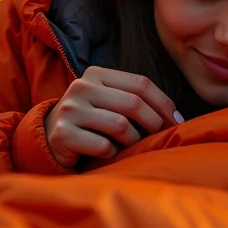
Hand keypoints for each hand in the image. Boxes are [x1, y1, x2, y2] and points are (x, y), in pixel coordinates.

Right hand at [45, 67, 182, 168]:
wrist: (50, 137)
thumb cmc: (91, 121)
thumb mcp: (109, 101)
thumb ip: (135, 99)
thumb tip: (176, 117)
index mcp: (97, 74)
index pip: (141, 84)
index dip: (164, 104)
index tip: (177, 121)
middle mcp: (81, 87)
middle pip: (133, 103)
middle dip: (153, 123)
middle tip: (158, 137)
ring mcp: (70, 110)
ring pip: (120, 126)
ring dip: (132, 140)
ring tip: (129, 145)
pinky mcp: (63, 133)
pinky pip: (102, 146)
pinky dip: (111, 153)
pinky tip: (106, 153)